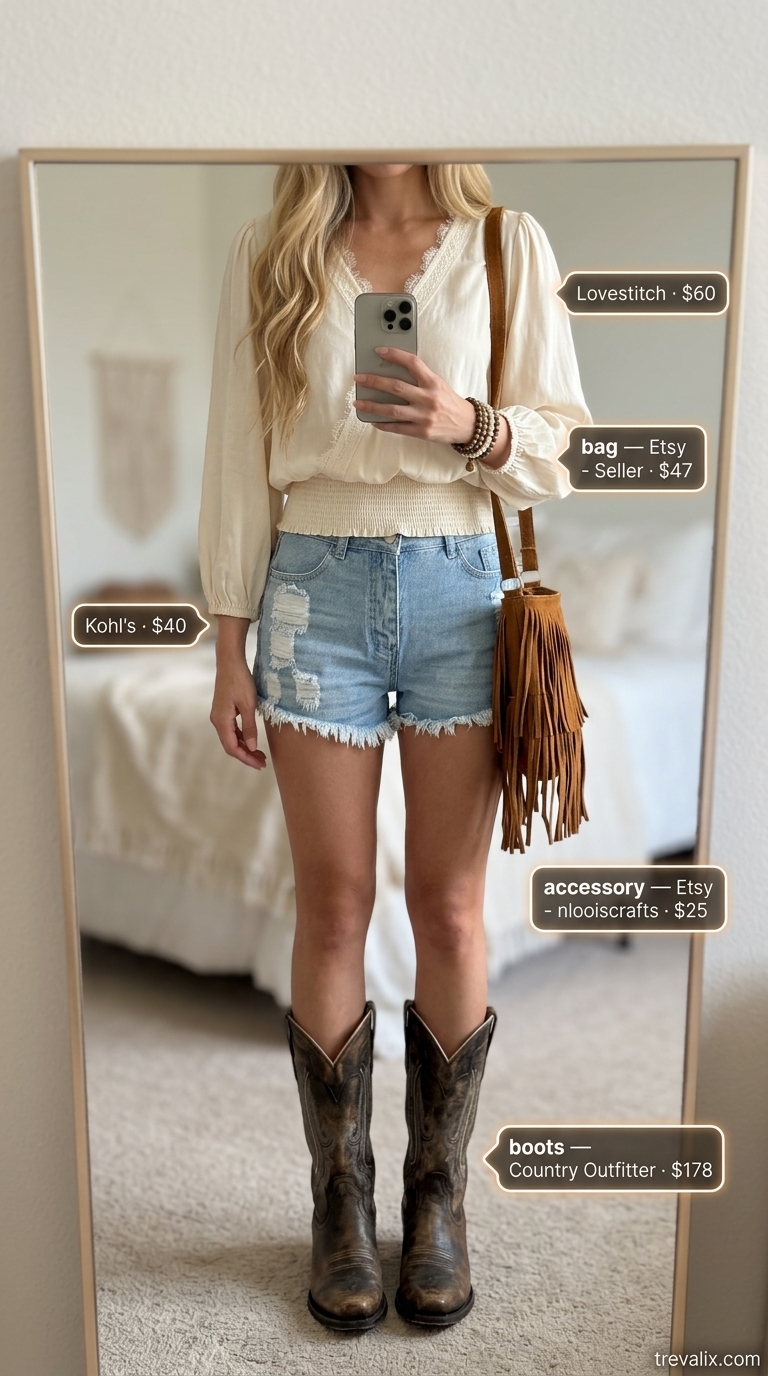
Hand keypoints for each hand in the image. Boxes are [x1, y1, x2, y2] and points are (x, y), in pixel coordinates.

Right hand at [210, 654, 266, 769]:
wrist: (230, 662)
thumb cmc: (240, 681)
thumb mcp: (248, 705)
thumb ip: (250, 727)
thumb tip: (252, 746)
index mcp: (221, 721)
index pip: (232, 748)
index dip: (246, 758)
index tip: (260, 764)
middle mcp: (217, 721)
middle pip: (231, 745)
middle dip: (247, 755)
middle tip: (263, 762)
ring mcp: (219, 716)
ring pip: (231, 738)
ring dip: (245, 747)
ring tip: (260, 754)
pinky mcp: (224, 711)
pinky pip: (232, 730)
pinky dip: (242, 738)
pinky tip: (252, 740)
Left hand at [353, 347, 475, 443]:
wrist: (467, 425)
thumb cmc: (450, 402)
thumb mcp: (439, 385)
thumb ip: (420, 379)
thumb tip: (392, 373)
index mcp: (433, 382)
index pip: (412, 363)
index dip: (395, 355)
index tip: (380, 351)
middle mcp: (428, 398)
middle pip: (396, 387)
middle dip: (374, 382)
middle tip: (359, 378)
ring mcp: (424, 416)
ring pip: (392, 410)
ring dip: (372, 406)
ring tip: (358, 402)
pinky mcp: (421, 432)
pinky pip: (397, 428)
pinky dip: (383, 424)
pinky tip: (372, 420)